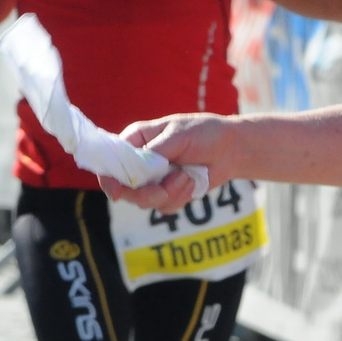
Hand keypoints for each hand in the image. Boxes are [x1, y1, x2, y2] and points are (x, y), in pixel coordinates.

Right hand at [100, 114, 237, 213]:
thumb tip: (133, 169)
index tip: (118, 191)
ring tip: (187, 177)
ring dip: (169, 193)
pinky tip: (192, 182)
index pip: (109, 162)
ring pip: (145, 201)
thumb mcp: (178, 135)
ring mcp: (153, 180)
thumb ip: (154, 151)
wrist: (231, 149)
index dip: (109, 179)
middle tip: (163, 190)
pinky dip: (180, 198)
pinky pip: (165, 207)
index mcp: (136, 141)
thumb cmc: (204, 133)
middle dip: (146, 193)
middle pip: (124, 188)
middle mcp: (140, 162)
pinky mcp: (168, 194)